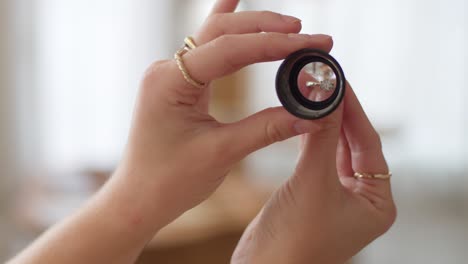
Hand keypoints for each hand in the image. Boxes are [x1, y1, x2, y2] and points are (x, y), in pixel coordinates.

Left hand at [114, 0, 333, 226]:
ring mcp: (171, 74)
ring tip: (290, 25)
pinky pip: (205, 48)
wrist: (138, 199)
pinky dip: (223, 24)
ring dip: (253, 28)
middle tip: (307, 34)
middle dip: (267, 30)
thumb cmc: (169, 181)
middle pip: (223, 33)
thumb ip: (266, 129)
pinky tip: (232, 0)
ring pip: (216, 37)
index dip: (274, 45)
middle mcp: (167, 69)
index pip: (231, 50)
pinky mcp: (178, 84)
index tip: (310, 44)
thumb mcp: (222, 154)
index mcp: (170, 82)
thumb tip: (310, 116)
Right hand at [232, 85, 396, 263]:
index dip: (355, 111)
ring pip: (335, 152)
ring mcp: (338, 198)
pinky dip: (311, 140)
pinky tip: (304, 121)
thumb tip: (325, 97)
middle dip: (340, 115)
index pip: (370, 144)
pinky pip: (318, 161)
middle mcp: (362, 200)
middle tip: (326, 84)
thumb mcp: (312, 184)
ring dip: (325, 126)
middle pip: (354, 146)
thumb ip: (320, 138)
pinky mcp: (314, 196)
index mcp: (377, 203)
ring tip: (315, 95)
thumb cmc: (294, 241)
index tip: (341, 83)